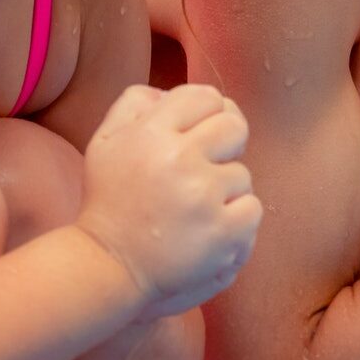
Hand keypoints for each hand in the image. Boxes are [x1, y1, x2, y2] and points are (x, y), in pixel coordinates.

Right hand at [75, 84, 263, 317]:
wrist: (108, 266)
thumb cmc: (110, 201)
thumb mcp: (106, 141)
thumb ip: (136, 103)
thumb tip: (170, 92)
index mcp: (150, 131)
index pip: (206, 96)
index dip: (206, 115)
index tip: (195, 138)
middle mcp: (178, 158)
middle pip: (234, 126)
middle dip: (224, 146)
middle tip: (202, 171)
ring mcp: (203, 196)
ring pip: (243, 174)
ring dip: (224, 192)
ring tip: (193, 211)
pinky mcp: (222, 231)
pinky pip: (252, 209)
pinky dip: (235, 222)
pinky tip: (207, 231)